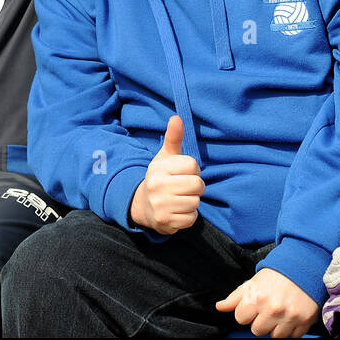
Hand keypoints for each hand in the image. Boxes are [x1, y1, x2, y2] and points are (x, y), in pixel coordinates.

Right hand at [129, 116, 203, 234]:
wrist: (143, 206)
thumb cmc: (160, 178)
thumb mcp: (165, 157)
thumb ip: (173, 138)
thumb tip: (177, 117)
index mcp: (158, 169)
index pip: (192, 166)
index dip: (193, 170)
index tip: (183, 173)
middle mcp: (157, 186)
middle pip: (197, 185)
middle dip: (196, 187)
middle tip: (186, 188)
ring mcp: (161, 206)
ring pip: (195, 202)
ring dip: (192, 202)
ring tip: (181, 199)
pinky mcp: (166, 222)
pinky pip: (191, 218)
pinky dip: (188, 216)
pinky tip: (178, 211)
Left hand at [216, 268, 318, 337]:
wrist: (303, 266)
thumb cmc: (276, 275)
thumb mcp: (253, 282)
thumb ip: (235, 297)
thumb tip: (219, 307)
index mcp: (257, 297)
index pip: (241, 319)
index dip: (246, 312)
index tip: (254, 306)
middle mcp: (273, 309)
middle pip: (257, 331)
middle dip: (261, 321)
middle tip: (268, 309)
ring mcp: (290, 316)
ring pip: (275, 336)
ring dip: (276, 327)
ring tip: (280, 312)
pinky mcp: (304, 321)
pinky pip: (293, 336)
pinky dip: (292, 328)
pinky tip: (291, 315)